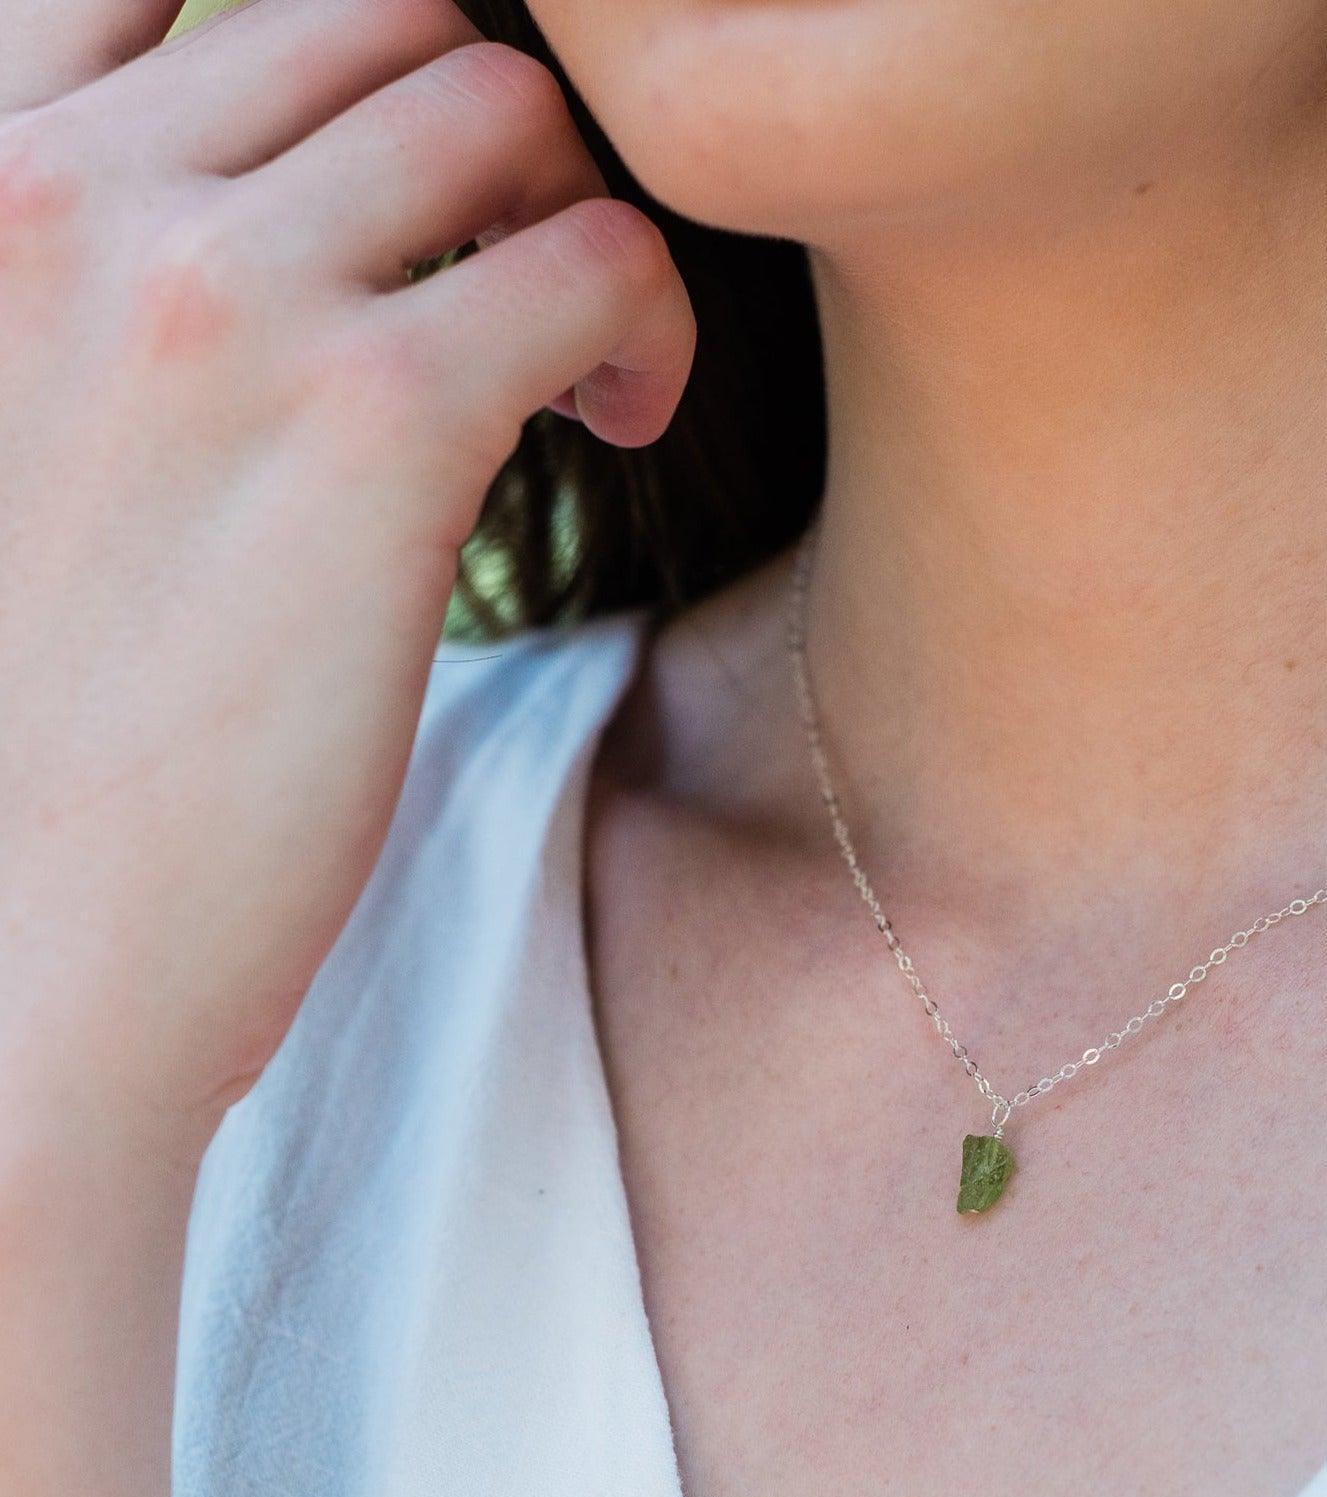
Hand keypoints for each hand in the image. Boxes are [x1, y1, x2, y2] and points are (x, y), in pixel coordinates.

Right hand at [0, 0, 694, 1139]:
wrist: (29, 956)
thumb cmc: (37, 736)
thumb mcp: (9, 447)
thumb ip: (96, 299)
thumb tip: (289, 235)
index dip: (331, 67)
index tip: (405, 196)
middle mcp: (73, 191)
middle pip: (376, 18)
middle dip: (483, 135)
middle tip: (518, 290)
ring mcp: (219, 291)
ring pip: (501, 104)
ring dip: (575, 213)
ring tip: (576, 369)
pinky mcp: (373, 418)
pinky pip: (598, 257)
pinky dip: (647, 323)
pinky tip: (616, 425)